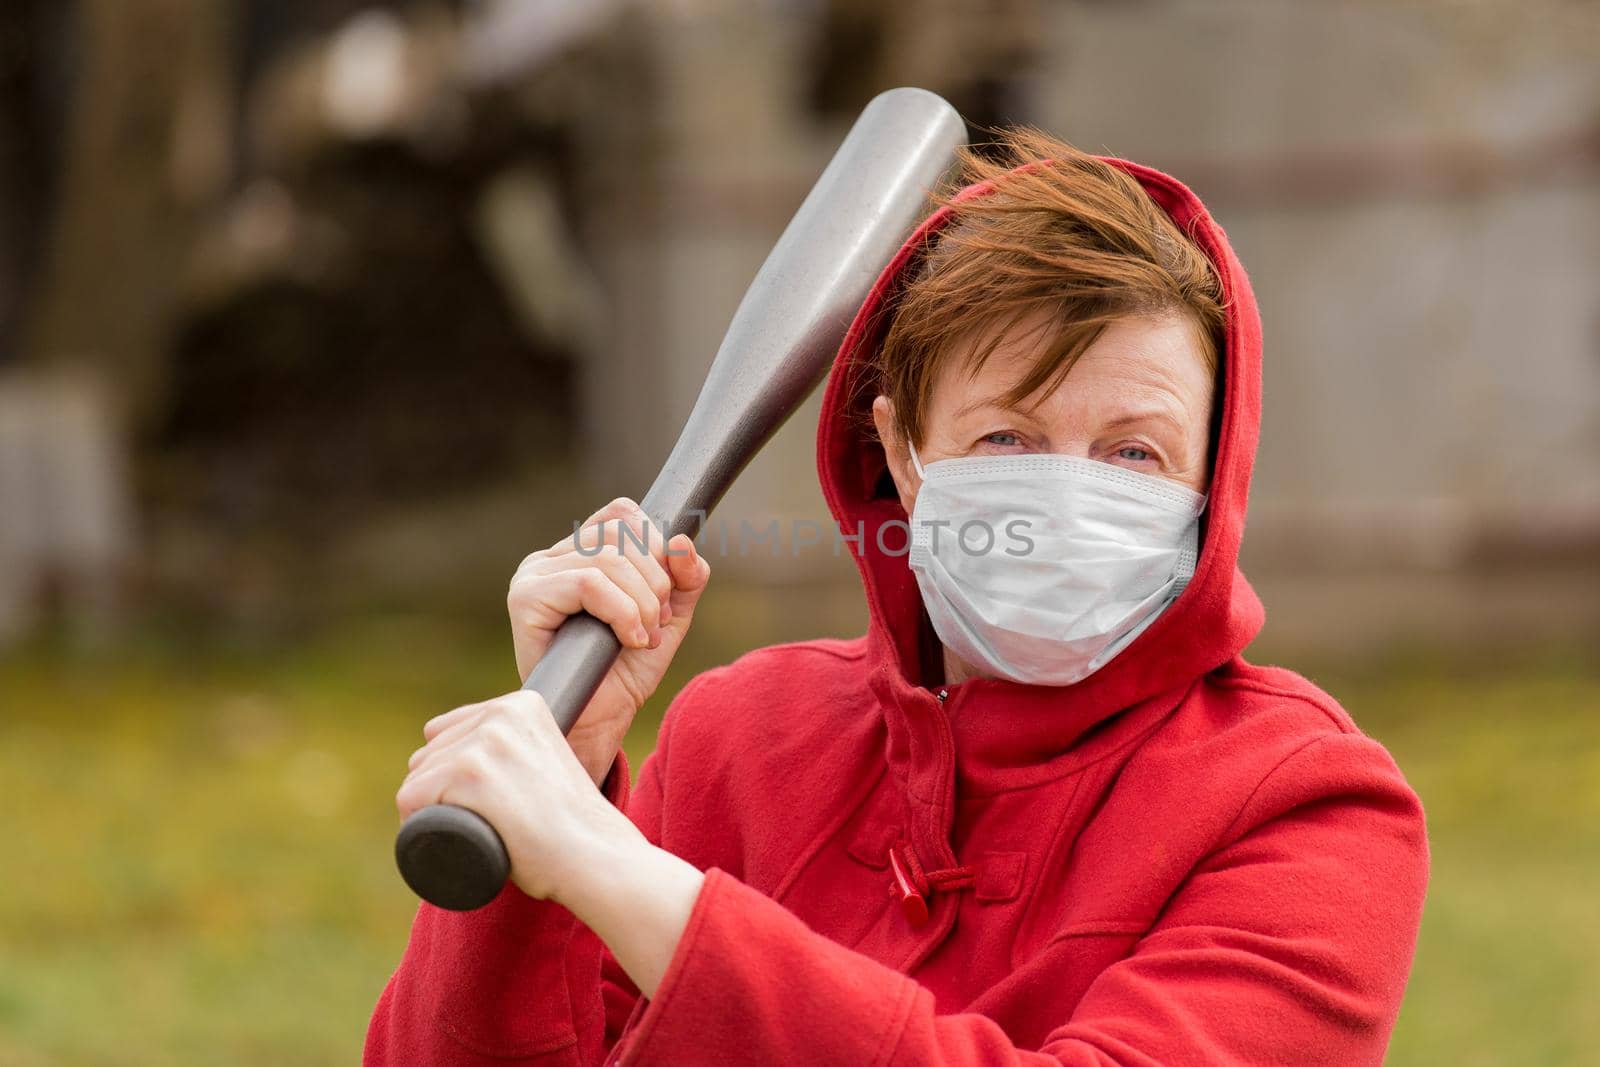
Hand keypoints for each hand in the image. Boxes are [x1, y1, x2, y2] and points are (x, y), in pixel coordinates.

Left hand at [396, 689, 641, 901]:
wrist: (594, 856)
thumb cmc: (570, 826)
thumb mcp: (546, 762)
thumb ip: (520, 749)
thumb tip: (487, 766)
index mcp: (521, 704)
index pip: (446, 732)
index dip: (449, 772)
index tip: (476, 802)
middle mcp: (502, 713)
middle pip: (429, 754)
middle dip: (437, 792)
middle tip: (476, 825)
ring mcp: (485, 741)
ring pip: (418, 778)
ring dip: (429, 811)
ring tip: (468, 834)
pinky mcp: (470, 773)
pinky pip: (411, 797)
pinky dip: (414, 823)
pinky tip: (442, 836)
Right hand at [508, 497, 711, 785]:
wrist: (601, 721)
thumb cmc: (626, 669)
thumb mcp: (668, 615)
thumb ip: (684, 576)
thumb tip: (681, 540)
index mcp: (579, 552)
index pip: (621, 513)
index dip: (655, 545)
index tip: (666, 591)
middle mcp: (552, 557)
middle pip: (620, 533)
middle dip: (655, 580)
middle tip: (657, 623)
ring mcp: (534, 575)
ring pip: (608, 559)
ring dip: (642, 602)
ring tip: (643, 637)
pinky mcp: (526, 599)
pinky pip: (588, 583)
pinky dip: (621, 611)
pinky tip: (629, 640)